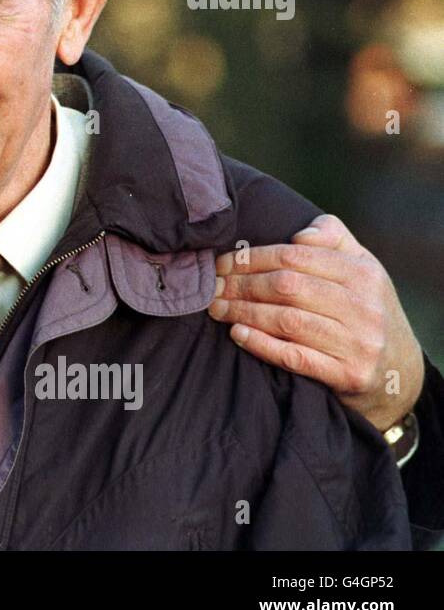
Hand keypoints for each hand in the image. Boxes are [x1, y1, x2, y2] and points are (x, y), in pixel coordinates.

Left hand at [209, 214, 422, 432]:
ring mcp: (358, 343)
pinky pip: (295, 357)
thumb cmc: (365, 310)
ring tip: (216, 308)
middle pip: (287, 287)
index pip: (294, 257)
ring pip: (287, 321)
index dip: (252, 258)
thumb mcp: (361, 268)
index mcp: (363, 273)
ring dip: (242, 312)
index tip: (222, 263)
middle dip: (241, 284)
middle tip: (212, 287)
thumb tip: (300, 234)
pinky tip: (237, 334)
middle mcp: (363, 307)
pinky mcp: (348, 375)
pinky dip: (261, 344)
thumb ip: (333, 239)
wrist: (399, 373)